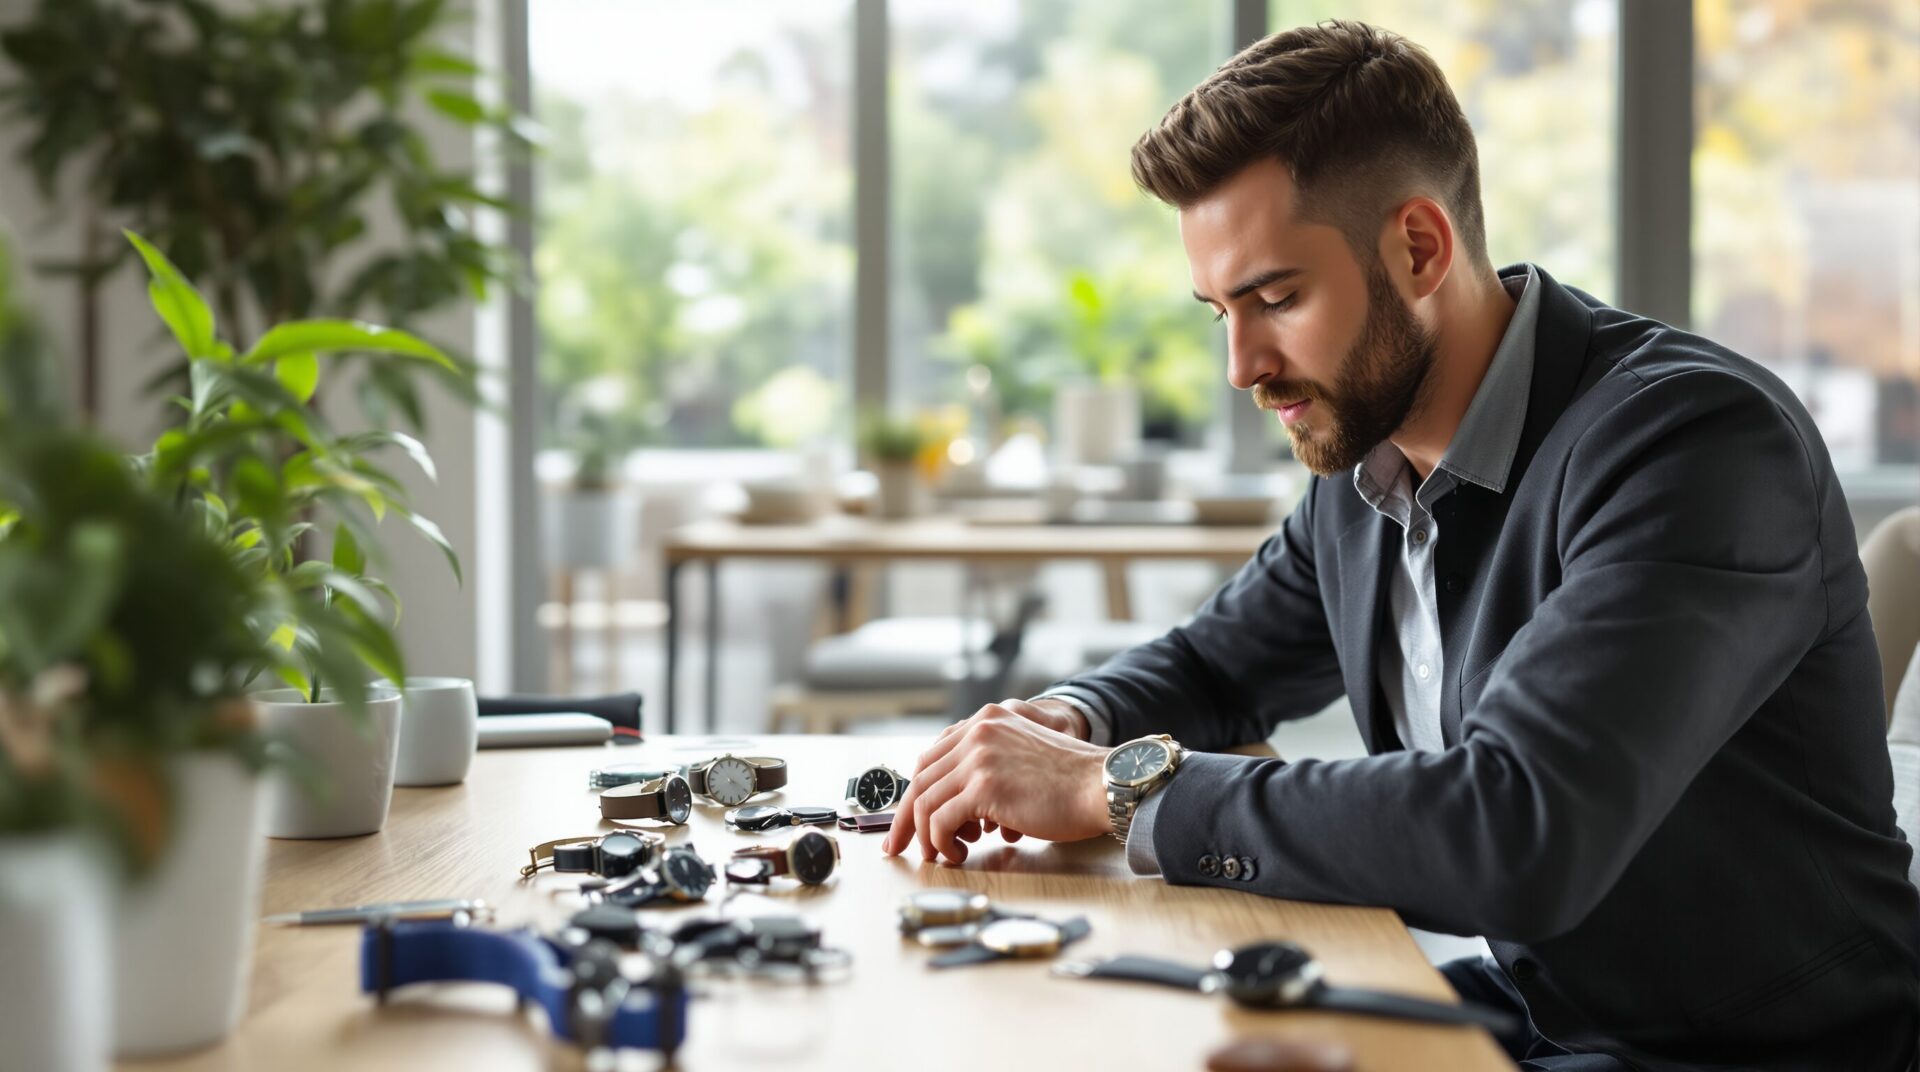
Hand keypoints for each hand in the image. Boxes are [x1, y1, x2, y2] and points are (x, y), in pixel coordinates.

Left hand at [880, 701, 1110, 862]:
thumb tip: (960, 809)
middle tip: (900, 846)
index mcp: (986, 721)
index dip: (916, 790)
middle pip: (921, 777)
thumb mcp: (1022, 757)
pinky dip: (941, 842)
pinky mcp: (984, 786)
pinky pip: (940, 820)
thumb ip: (991, 767)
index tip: (908, 817)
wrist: (1103, 784)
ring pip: (925, 801)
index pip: (932, 756)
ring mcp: (979, 757)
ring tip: (943, 854)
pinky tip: (958, 854)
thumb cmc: (1072, 782)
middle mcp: (977, 731)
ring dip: (928, 835)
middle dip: (906, 817)